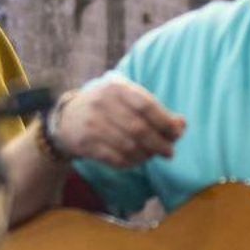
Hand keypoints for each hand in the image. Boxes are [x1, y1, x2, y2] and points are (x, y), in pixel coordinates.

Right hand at [55, 76, 185, 167]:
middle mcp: (102, 103)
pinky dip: (130, 162)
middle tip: (169, 152)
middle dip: (159, 144)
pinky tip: (136, 160)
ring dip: (145, 155)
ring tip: (151, 156)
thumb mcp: (127, 97)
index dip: (165, 122)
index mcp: (116, 87)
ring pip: (128, 146)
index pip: (147, 106)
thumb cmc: (108, 105)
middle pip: (138, 129)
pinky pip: (115, 158)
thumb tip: (181, 125)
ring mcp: (92, 123)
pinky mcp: (85, 143)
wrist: (67, 116)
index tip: (176, 134)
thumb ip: (155, 109)